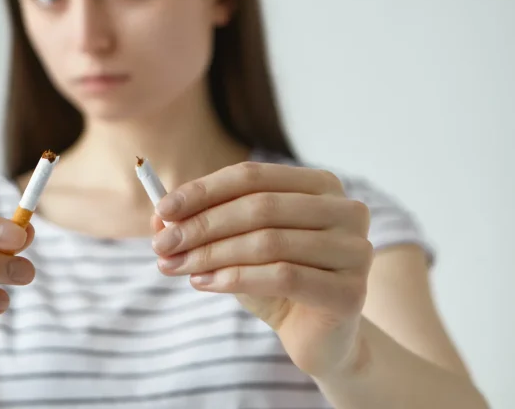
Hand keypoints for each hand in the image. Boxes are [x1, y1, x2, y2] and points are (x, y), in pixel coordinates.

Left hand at [151, 162, 372, 378]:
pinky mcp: (350, 291)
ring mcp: (355, 249)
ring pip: (268, 242)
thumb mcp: (236, 246)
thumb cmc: (275, 282)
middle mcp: (346, 210)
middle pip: (260, 207)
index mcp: (321, 185)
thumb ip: (204, 224)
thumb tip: (159, 216)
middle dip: (202, 225)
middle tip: (162, 244)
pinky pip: (283, 276)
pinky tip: (203, 284)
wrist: (318, 337)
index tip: (162, 209)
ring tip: (176, 266)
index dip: (204, 191)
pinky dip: (235, 278)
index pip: (253, 176)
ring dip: (212, 254)